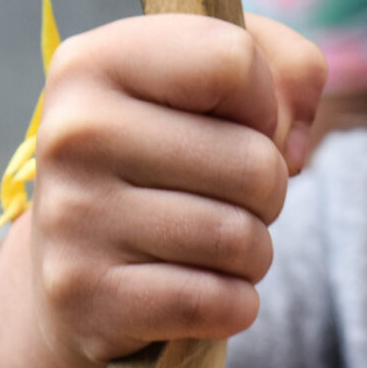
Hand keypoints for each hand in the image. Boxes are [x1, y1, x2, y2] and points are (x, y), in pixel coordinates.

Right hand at [28, 12, 326, 367]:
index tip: (234, 126)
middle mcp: (73, 133)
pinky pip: (216, 302)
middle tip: (225, 200)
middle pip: (255, 161)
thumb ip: (286, 68)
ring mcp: (72, 218)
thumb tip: (295, 143)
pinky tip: (200, 293)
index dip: (264, 104)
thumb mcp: (211, 89)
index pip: (235, 62)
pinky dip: (232, 305)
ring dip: (252, 253)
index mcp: (93, 62)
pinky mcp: (86, 296)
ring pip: (240, 238)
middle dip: (267, 192)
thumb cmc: (160, 165)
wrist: (71, 275)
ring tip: (210, 247)